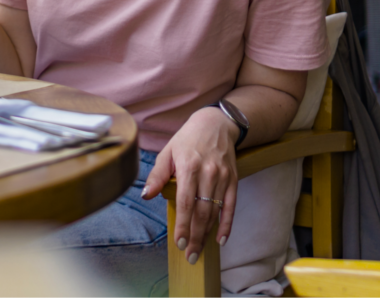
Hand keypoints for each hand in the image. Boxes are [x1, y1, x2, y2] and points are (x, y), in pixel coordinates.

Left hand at [142, 106, 239, 263]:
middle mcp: (208, 173)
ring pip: (215, 211)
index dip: (182, 224)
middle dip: (194, 236)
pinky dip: (227, 224)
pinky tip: (220, 239)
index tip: (178, 242)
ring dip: (207, 234)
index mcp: (188, 166)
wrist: (216, 124)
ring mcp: (222, 177)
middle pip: (201, 211)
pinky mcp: (233, 179)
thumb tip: (146, 195)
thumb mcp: (167, 152)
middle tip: (189, 255)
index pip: (185, 202)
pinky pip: (231, 206)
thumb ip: (157, 175)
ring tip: (199, 251)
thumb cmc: (186, 139)